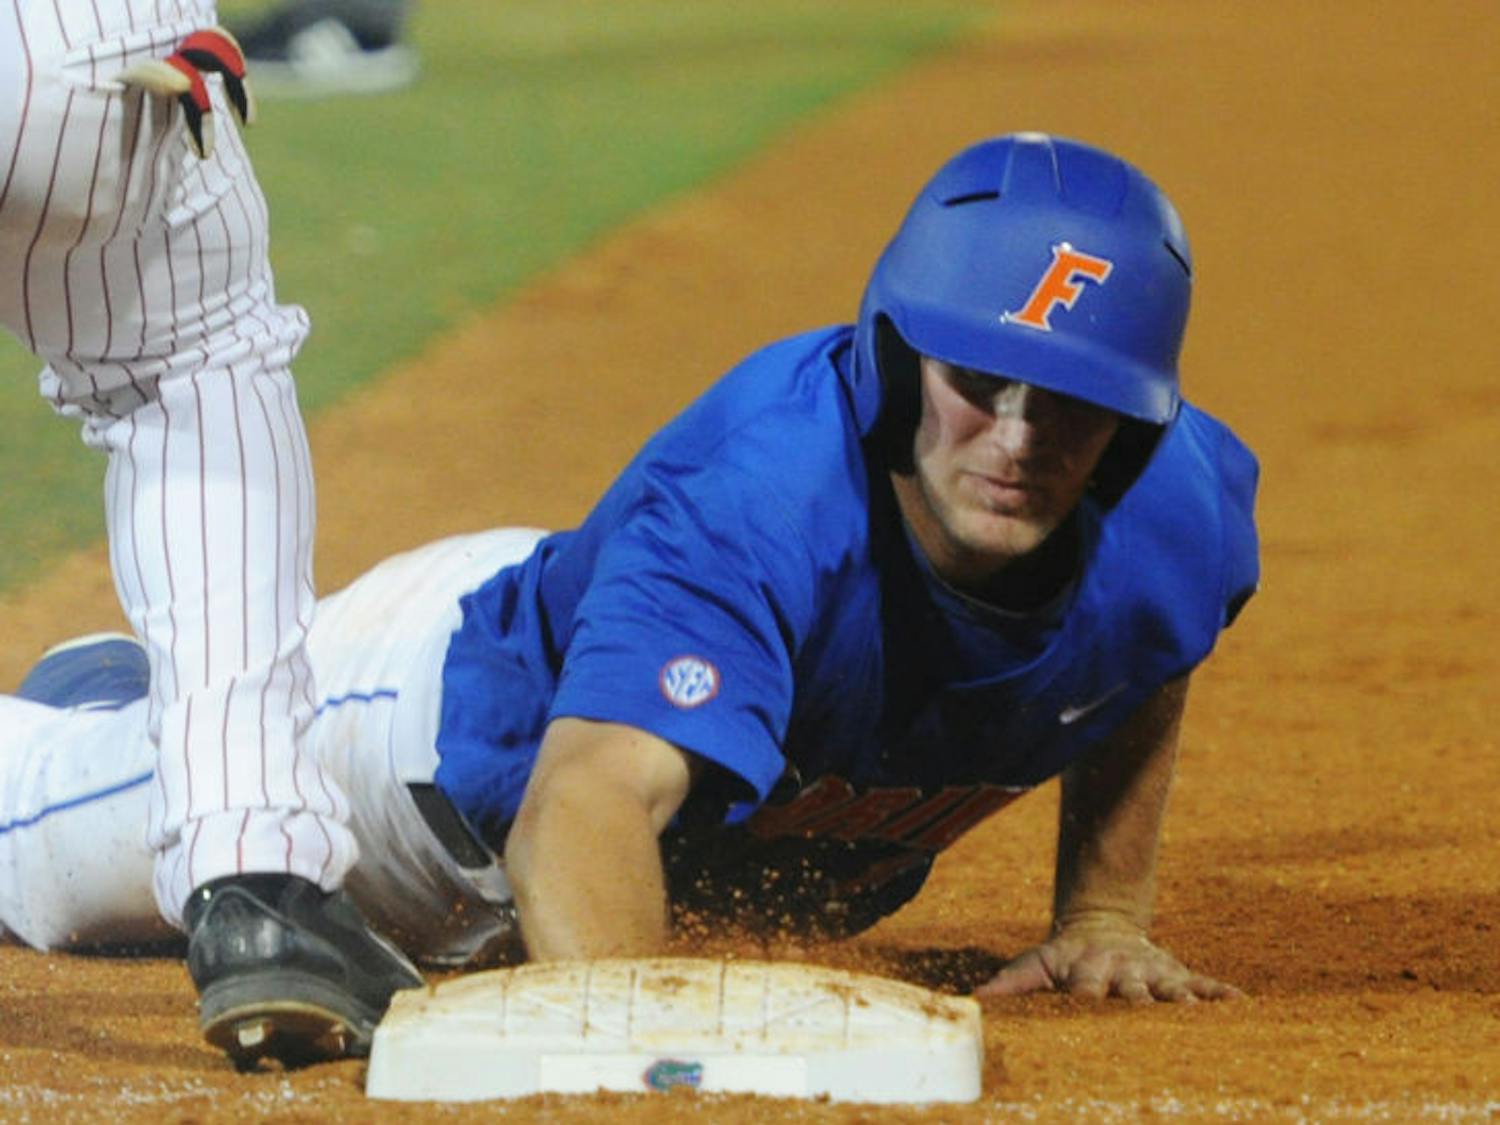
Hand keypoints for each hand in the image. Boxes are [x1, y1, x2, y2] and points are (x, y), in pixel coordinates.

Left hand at [975, 920, 1242, 1003]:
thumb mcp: (1035, 964)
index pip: (1086, 988)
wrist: (1101, 924)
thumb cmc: (1063, 957)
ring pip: (1170, 988)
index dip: (1085, 998)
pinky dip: (1221, 994)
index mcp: (1086, 969)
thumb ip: (1010, 984)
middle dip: (1139, 1002)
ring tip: (1198, 1013)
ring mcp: (1152, 972)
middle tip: (1148, 1014)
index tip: (1087, 1008)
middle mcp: (1123, 970)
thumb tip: (974, 1003)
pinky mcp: (1176, 973)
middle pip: (1132, 990)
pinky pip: (1203, 984)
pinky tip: (1242, 1004)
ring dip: (1183, 1001)